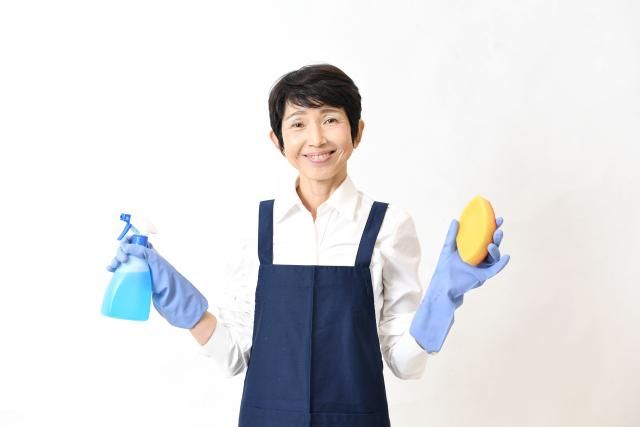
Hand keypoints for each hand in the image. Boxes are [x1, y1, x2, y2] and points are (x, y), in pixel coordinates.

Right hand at [106, 236, 207, 328]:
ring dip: (116, 260)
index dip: (129, 240)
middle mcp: (147, 261)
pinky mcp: (139, 282)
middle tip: (121, 261)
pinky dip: (116, 269)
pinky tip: (111, 270)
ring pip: (125, 261)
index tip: (124, 248)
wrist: (175, 303)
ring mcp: (142, 272)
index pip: (138, 240)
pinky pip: (125, 272)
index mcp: (153, 254)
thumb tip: (127, 246)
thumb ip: (145, 253)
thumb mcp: (158, 265)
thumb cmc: (170, 283)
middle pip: (129, 250)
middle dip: (121, 251)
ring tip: (112, 267)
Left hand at [410, 217, 509, 352]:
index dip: (492, 228)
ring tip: (491, 244)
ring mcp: (482, 268)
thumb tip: (456, 220)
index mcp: (474, 251)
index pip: (485, 237)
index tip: (497, 218)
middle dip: (497, 236)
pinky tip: (506, 257)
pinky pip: (495, 269)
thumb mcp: (448, 249)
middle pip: (492, 245)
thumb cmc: (444, 269)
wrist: (442, 287)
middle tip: (499, 227)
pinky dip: (501, 264)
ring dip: (496, 249)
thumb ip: (452, 235)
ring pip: (494, 257)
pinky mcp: (482, 277)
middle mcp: (480, 259)